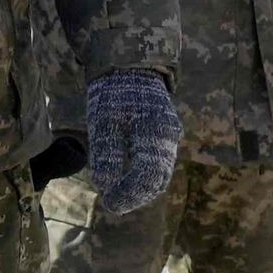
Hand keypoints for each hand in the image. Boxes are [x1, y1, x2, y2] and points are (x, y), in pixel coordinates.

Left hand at [83, 71, 178, 219]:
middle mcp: (169, 137)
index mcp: (156, 131)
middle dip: (136, 196)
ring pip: (159, 174)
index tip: (110, 203)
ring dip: (140, 190)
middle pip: (158, 179)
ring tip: (116, 197)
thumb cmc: (114, 93)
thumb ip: (107, 153)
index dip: (130, 193)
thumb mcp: (103, 121)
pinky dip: (142, 178)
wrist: (129, 68)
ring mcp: (169, 139)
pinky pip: (157, 165)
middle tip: (112, 204)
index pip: (149, 174)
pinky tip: (124, 182)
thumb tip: (106, 186)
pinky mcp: (164, 139)